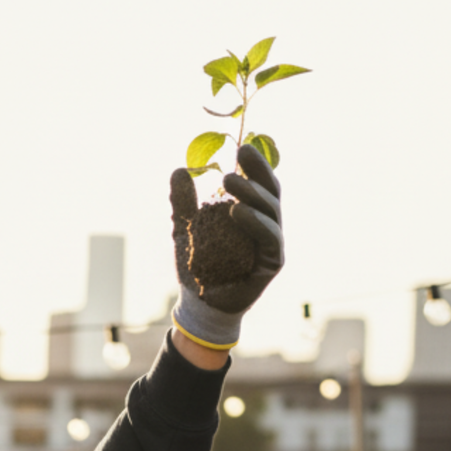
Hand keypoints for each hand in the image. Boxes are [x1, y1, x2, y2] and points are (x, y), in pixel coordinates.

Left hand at [170, 141, 283, 348]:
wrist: (199, 305)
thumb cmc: (197, 269)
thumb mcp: (186, 231)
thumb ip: (184, 203)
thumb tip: (178, 170)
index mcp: (253, 215)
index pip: (259, 183)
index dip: (255, 164)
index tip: (241, 145)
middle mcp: (268, 226)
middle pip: (270, 191)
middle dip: (256, 170)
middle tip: (239, 153)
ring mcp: (273, 244)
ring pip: (270, 210)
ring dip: (250, 192)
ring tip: (229, 179)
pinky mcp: (272, 262)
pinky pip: (266, 237)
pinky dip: (253, 221)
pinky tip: (236, 210)